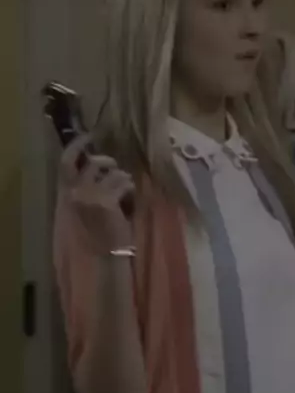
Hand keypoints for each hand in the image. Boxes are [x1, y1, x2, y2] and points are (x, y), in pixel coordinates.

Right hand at [59, 134, 134, 253]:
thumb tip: (96, 164)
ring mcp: (92, 195)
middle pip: (94, 163)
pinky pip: (124, 183)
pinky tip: (129, 201)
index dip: (77, 145)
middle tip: (115, 169)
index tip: (89, 136)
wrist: (103, 256)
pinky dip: (129, 189)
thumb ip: (84, 187)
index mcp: (66, 193)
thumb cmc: (95, 235)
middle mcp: (76, 191)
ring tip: (124, 193)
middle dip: (108, 162)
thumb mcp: (82, 208)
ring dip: (123, 179)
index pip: (66, 161)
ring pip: (113, 173)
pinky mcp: (108, 200)